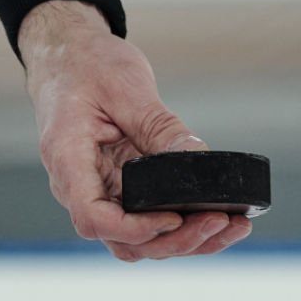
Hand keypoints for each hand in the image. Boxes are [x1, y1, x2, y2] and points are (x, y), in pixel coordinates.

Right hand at [18, 0, 252, 260]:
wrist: (69, 58)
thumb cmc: (87, 66)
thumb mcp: (126, 88)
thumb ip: (160, 128)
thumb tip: (199, 159)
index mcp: (68, 159)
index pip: (94, 217)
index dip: (136, 228)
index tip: (175, 217)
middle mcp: (79, 188)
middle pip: (123, 240)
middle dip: (175, 240)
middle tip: (220, 221)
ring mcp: (100, 194)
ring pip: (139, 241)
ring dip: (185, 242)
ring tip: (231, 225)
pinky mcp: (121, 191)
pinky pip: (149, 222)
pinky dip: (184, 228)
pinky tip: (220, 220)